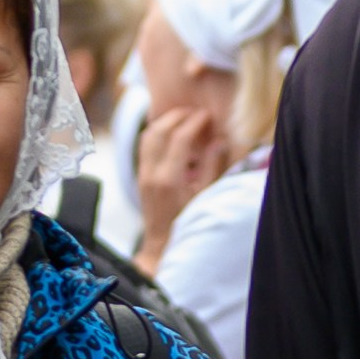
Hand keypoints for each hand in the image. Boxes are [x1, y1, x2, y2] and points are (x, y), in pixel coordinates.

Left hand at [135, 105, 230, 263]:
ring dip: (164, 123)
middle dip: (177, 116)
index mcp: (169, 179)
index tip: (207, 115)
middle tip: (195, 112)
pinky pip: (145, 146)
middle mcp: (152, 174)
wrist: (162, 246)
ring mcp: (143, 175)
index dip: (195, 122)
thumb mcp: (207, 198)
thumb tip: (219, 141)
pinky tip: (173, 135)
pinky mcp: (140, 177)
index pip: (179, 138)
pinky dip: (158, 134)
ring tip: (183, 119)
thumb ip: (212, 167)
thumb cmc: (189, 224)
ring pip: (147, 136)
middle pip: (158, 130)